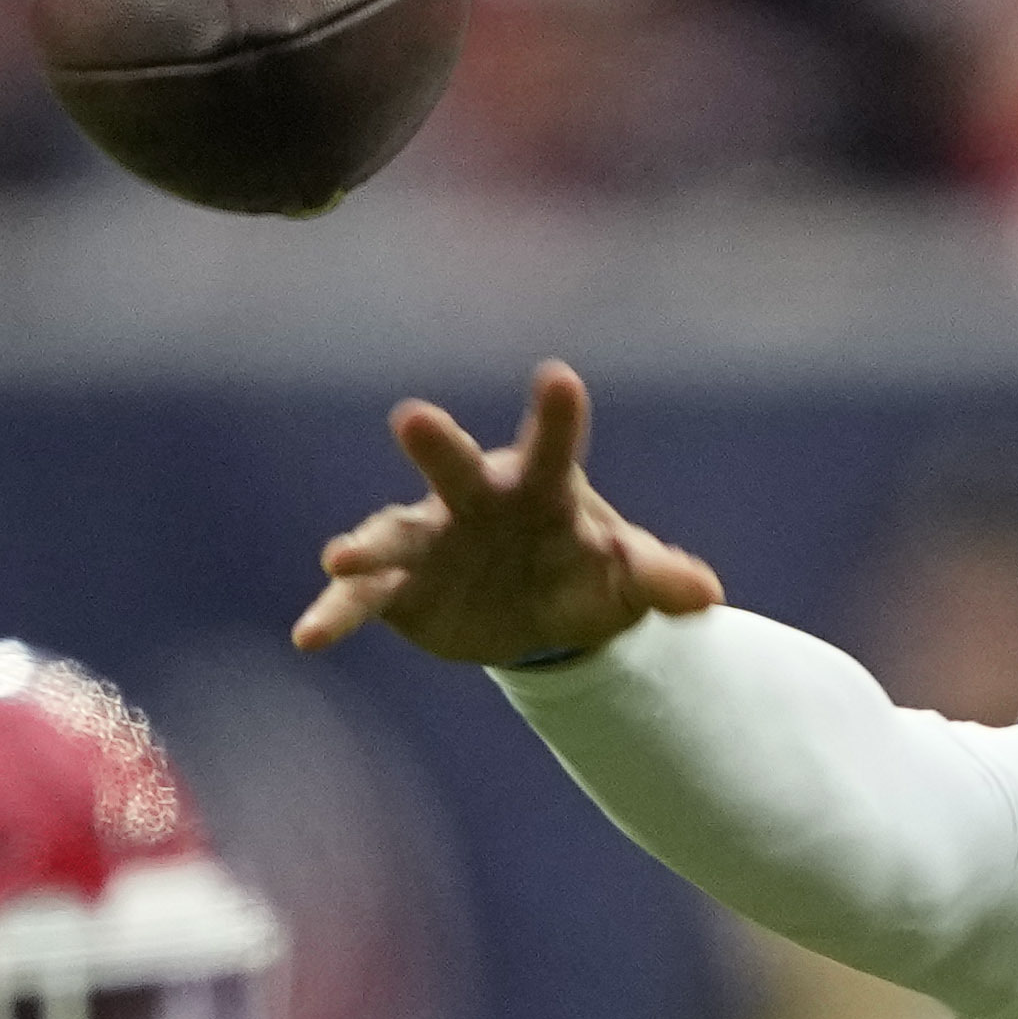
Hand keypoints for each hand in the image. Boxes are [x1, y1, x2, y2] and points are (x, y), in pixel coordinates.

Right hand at [290, 359, 723, 664]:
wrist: (536, 615)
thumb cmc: (585, 573)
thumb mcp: (627, 580)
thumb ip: (660, 581)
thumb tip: (707, 595)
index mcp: (541, 487)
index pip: (554, 447)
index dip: (557, 416)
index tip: (559, 380)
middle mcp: (475, 499)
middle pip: (456, 469)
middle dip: (437, 446)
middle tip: (413, 418)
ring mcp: (430, 539)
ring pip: (394, 534)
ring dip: (368, 546)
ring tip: (341, 557)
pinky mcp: (397, 587)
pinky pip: (362, 599)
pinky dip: (337, 614)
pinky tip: (310, 638)